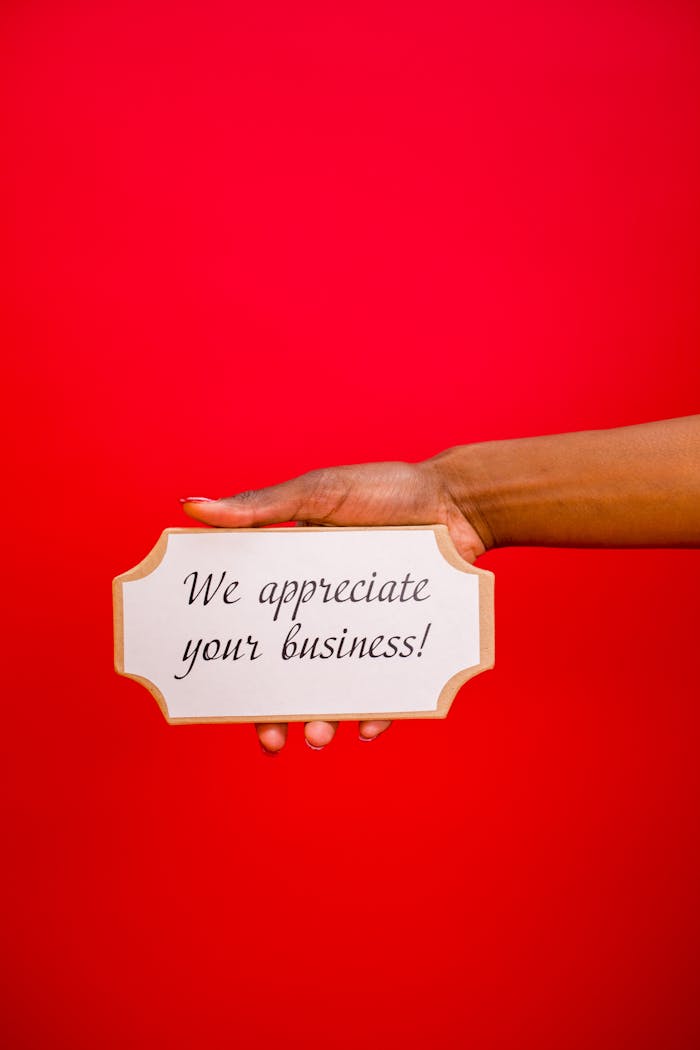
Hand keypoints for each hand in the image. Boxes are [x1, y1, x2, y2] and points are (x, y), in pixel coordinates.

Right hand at [182, 458, 487, 751]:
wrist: (459, 499)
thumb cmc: (386, 488)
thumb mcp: (317, 493)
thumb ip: (261, 507)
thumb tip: (191, 505)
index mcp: (294, 575)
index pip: (258, 624)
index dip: (239, 660)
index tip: (217, 692)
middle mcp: (326, 610)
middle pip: (294, 669)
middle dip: (278, 711)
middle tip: (270, 742)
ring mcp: (365, 629)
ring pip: (338, 685)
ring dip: (325, 717)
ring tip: (320, 736)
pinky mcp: (404, 641)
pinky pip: (390, 687)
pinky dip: (379, 710)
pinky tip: (368, 727)